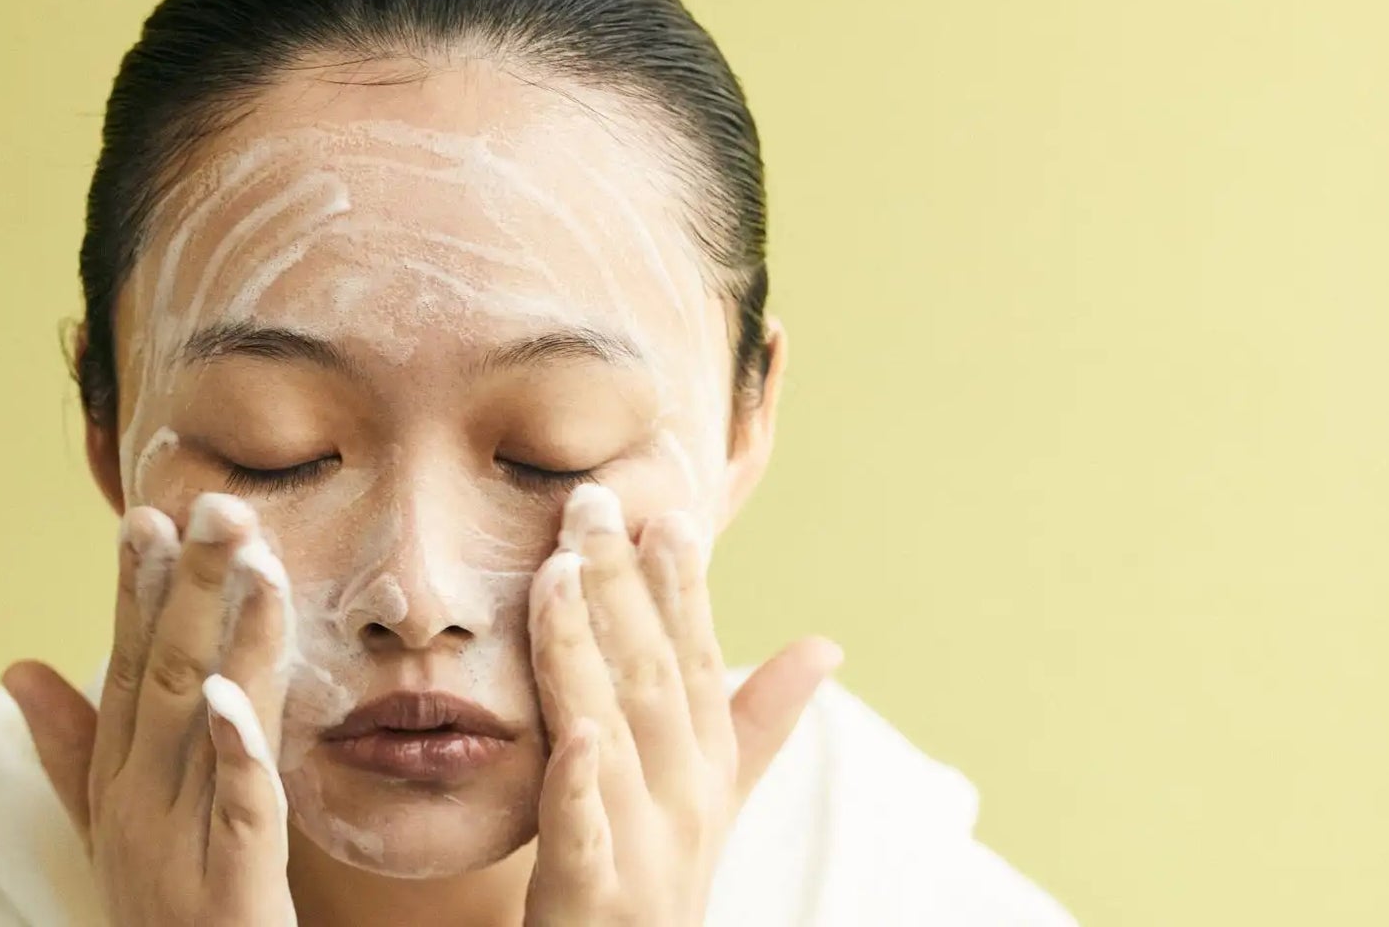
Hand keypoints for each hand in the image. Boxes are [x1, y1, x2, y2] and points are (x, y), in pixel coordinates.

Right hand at [2, 494, 296, 925]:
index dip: (134, 590)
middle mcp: (139, 799)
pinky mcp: (231, 885)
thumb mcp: (103, 824)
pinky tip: (231, 695)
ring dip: (225, 636)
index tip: (145, 514)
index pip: (124, 665)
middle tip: (218, 503)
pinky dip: (235, 750)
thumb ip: (69, 747)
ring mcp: (178, 840)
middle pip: (162, 673)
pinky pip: (236, 807)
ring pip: (201, 720)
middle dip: (188, 584)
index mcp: (118, 777)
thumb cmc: (158, 911)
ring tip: (253, 560)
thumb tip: (16, 666)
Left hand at [524, 484, 841, 925]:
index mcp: (706, 766)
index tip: (669, 511)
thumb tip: (827, 644)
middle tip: (590, 501)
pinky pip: (584, 832)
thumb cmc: (661, 877)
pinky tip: (574, 735)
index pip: (700, 660)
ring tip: (560, 572)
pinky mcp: (592, 895)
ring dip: (584, 649)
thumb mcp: (717, 795)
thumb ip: (762, 718)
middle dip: (624, 585)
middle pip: (653, 675)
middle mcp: (685, 797)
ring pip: (612, 731)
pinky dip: (581, 784)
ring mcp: (642, 845)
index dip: (686, 586)